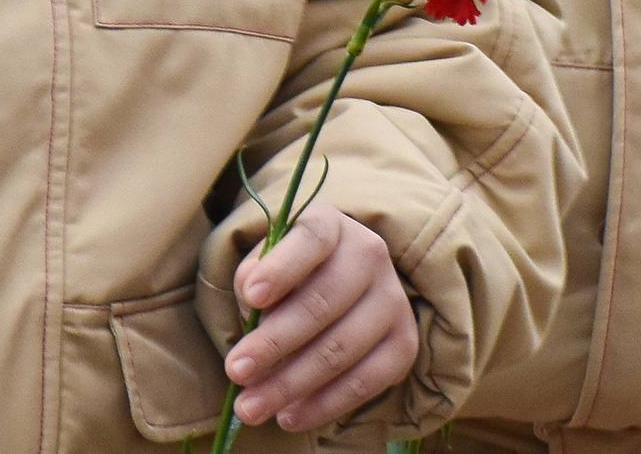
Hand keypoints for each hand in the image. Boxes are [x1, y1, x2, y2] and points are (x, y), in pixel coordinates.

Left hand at [225, 205, 419, 431]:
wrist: (339, 283)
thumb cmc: (289, 273)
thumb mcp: (265, 263)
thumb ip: (253, 279)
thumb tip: (253, 305)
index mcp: (330, 223)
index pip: (311, 239)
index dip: (282, 268)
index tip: (252, 297)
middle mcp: (370, 254)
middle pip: (323, 302)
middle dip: (274, 343)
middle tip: (235, 372)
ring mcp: (392, 299)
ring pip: (341, 348)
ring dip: (292, 384)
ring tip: (251, 407)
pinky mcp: (405, 342)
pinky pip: (367, 381)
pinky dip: (325, 404)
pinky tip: (290, 416)